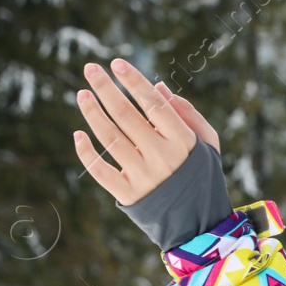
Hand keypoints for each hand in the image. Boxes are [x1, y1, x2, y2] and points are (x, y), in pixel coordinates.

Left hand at [72, 60, 220, 205]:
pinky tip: (78, 134)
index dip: (134, 82)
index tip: (117, 63)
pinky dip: (86, 152)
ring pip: (109, 138)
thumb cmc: (201, 174)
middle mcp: (162, 157)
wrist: (198, 222)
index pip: (154, 104)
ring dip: (92, 113)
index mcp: (183, 142)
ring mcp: (143, 176)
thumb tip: (157, 86)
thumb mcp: (207, 143)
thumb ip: (187, 113)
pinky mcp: (128, 194)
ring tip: (82, 94)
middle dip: (106, 88)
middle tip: (91, 69)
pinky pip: (99, 170)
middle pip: (126, 116)